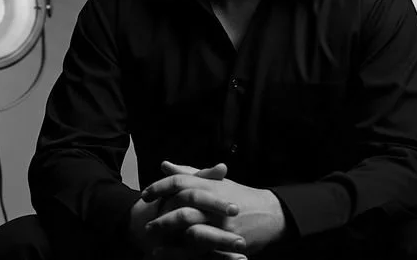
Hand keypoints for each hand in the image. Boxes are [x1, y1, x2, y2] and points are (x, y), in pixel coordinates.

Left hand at [142, 161, 286, 253]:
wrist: (272, 215)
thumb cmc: (240, 196)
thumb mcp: (216, 182)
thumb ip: (189, 173)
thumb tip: (164, 165)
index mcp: (211, 185)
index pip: (180, 182)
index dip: (159, 187)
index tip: (145, 195)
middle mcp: (215, 203)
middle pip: (183, 207)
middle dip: (162, 217)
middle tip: (147, 223)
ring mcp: (222, 224)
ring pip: (191, 229)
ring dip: (170, 234)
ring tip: (153, 239)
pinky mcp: (227, 242)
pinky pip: (200, 248)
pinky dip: (180, 252)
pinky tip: (165, 253)